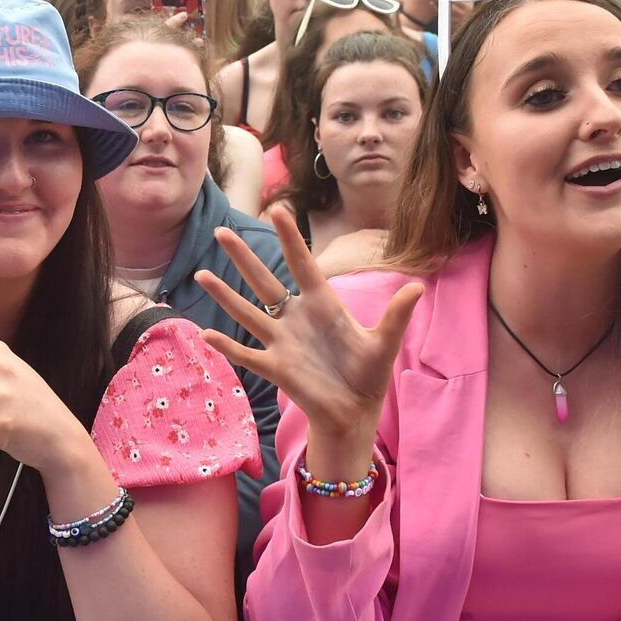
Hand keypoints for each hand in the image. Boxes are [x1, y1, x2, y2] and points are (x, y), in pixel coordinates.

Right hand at [194, 207, 422, 453]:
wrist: (354, 411)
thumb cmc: (368, 373)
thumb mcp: (384, 341)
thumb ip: (397, 314)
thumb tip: (417, 286)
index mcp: (322, 304)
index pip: (302, 263)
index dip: (289, 237)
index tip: (276, 208)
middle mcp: (296, 317)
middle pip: (264, 280)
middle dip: (243, 257)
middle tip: (221, 231)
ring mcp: (282, 341)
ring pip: (247, 312)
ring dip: (225, 295)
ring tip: (202, 274)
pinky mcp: (276, 367)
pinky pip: (247, 354)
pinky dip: (227, 345)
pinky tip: (205, 333)